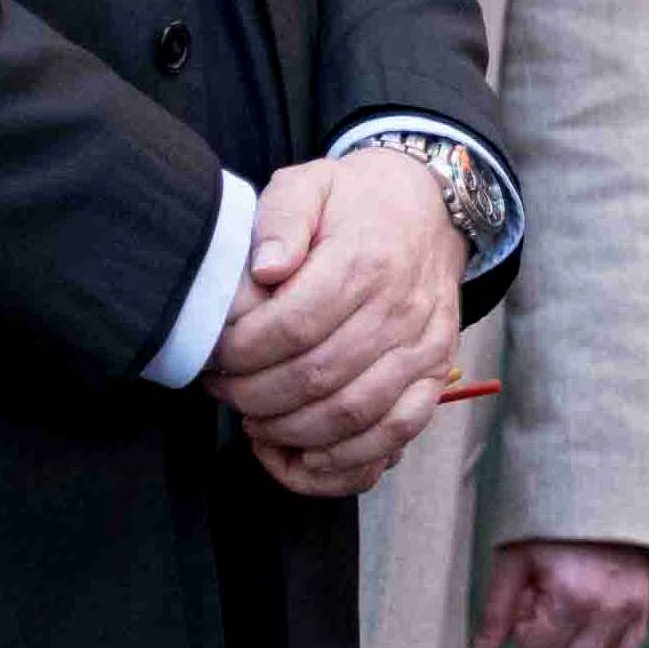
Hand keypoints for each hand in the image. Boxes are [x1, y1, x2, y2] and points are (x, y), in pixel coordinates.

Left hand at [207, 149, 460, 497]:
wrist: (428, 211)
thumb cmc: (355, 203)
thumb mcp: (309, 184)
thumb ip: (280, 219)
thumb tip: (264, 269)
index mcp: (366, 260)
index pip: (293, 326)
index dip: (243, 353)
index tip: (214, 357)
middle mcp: (401, 310)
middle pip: (316, 378)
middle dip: (254, 396)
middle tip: (223, 391)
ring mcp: (423, 349)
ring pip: (350, 417)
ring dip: (290, 433)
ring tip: (254, 421)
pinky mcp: (434, 377)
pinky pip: (393, 437)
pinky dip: (343, 462)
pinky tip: (300, 457)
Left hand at [477, 540, 648, 647]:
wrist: (596, 488)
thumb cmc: (548, 523)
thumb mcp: (514, 560)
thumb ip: (496, 611)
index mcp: (571, 597)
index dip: (524, 632)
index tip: (527, 600)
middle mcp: (606, 610)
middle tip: (544, 614)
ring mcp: (630, 611)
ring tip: (567, 610)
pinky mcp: (644, 608)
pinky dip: (604, 647)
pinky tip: (588, 620)